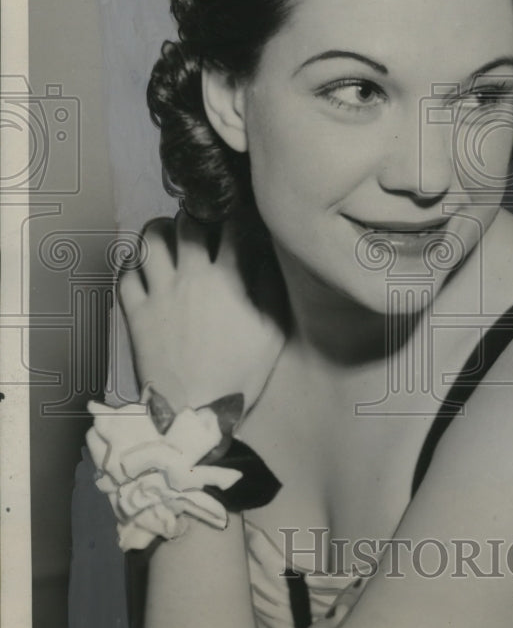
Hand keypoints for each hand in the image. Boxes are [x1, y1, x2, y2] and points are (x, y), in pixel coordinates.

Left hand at [118, 211, 285, 414]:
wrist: (196, 411)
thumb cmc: (239, 375)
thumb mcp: (272, 332)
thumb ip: (269, 290)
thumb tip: (263, 258)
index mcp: (226, 280)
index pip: (232, 227)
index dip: (237, 216)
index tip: (239, 219)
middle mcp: (189, 278)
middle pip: (186, 224)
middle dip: (196, 216)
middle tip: (201, 223)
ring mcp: (158, 294)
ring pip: (149, 242)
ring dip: (160, 232)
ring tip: (168, 237)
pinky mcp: (136, 314)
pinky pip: (125, 275)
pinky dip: (133, 265)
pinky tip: (144, 268)